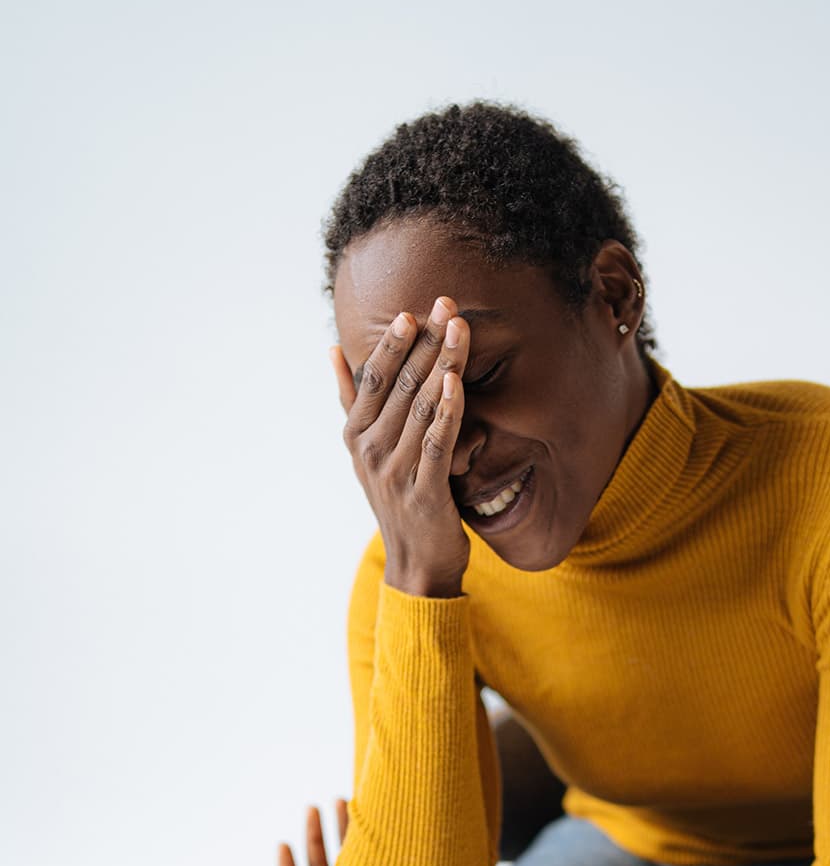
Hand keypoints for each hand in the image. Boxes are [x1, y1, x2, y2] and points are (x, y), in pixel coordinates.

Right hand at [332, 296, 471, 596]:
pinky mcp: (425, 491)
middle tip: (447, 305)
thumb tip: (333, 349)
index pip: (374, 377)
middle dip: (426, 342)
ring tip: (460, 330)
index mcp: (355, 433)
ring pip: (422, 407)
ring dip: (443, 365)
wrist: (415, 560)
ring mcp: (396, 471)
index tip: (412, 310)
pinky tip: (458, 383)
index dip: (393, 343)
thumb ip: (352, 398)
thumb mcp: (364, 448)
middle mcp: (370, 449)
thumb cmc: (396, 497)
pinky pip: (437, 442)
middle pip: (402, 384)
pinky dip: (448, 411)